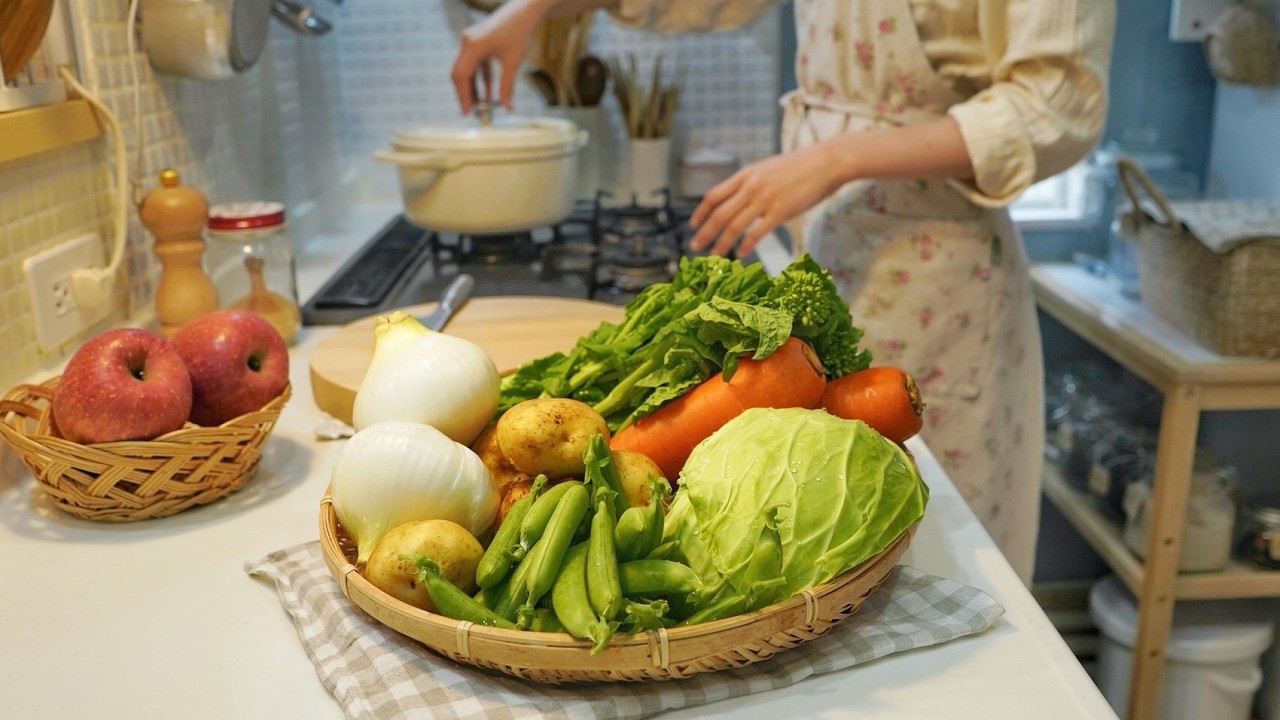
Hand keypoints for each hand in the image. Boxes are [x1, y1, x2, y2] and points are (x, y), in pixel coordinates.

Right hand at [450, 2, 544, 113]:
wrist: (524, 12)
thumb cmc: (520, 34)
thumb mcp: (514, 63)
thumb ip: (508, 87)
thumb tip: (507, 108)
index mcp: (474, 46)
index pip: (462, 76)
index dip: (463, 96)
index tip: (467, 113)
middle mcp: (467, 42)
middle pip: (459, 74)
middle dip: (465, 94)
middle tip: (472, 113)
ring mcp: (470, 41)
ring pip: (466, 70)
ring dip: (472, 88)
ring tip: (479, 107)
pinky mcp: (476, 41)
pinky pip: (474, 64)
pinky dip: (479, 79)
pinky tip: (486, 95)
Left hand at [688, 144, 842, 256]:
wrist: (826, 161)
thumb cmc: (800, 166)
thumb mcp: (767, 168)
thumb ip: (751, 182)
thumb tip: (740, 199)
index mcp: (745, 174)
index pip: (714, 195)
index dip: (700, 212)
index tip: (693, 225)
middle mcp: (751, 186)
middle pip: (719, 214)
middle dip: (704, 233)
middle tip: (694, 247)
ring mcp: (764, 199)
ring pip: (734, 226)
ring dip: (721, 244)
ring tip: (714, 256)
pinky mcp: (780, 211)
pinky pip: (757, 233)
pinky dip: (746, 245)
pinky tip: (741, 254)